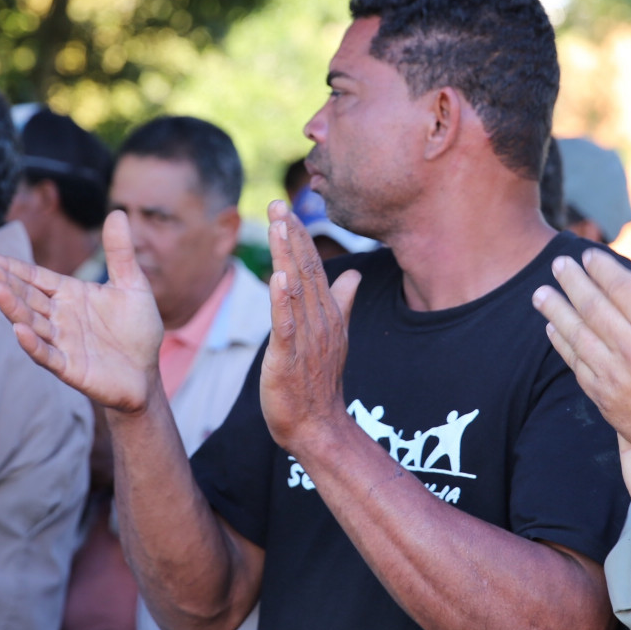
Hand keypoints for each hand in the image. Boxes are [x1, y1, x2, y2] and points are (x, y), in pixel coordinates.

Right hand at [0, 210, 163, 412]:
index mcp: (71, 295)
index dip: (15, 268)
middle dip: (7, 283)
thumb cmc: (137, 331)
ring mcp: (63, 343)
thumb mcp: (133, 286)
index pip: (37, 278)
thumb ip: (120, 253)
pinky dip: (33, 344)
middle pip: (28, 297)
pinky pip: (47, 355)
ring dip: (14, 309)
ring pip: (32, 323)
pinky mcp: (70, 367)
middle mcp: (61, 317)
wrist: (147, 375)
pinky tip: (19, 330)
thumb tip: (117, 212)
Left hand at [259, 200, 360, 452]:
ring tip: (279, 226)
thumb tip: (352, 273)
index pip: (312, 266)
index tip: (286, 206)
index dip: (299, 236)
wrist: (317, 426)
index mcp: (326, 312)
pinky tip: (278, 278)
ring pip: (295, 290)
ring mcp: (306, 338)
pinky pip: (286, 325)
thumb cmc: (319, 382)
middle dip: (291, 235)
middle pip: (304, 270)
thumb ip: (341, 301)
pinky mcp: (289, 358)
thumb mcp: (332, 334)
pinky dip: (282, 301)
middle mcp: (318, 320)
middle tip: (278, 203)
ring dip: (286, 256)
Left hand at [534, 252, 630, 490]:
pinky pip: (576, 364)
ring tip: (540, 293)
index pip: (621, 286)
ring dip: (555, 310)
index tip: (588, 256)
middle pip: (592, 306)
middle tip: (557, 264)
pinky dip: (562, 344)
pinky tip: (552, 329)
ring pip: (576, 334)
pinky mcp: (605, 399)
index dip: (601, 268)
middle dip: (572, 281)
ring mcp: (615, 375)